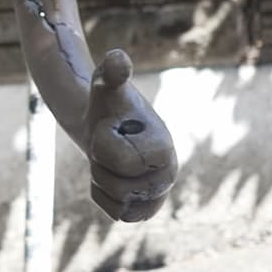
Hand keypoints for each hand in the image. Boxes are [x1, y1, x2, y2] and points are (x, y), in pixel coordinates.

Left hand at [83, 50, 176, 222]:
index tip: (115, 129)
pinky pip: (116, 213)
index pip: (124, 162)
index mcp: (164, 148)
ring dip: (102, 180)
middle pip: (119, 187)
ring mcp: (158, 195)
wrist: (104, 127)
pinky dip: (104, 196)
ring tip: (111, 160)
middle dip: (102, 165)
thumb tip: (117, 59)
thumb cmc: (108, 105)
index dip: (106, 144)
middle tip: (109, 146)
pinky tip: (110, 175)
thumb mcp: (106, 86)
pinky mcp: (145, 210)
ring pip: (117, 203)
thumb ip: (112, 73)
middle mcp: (168, 175)